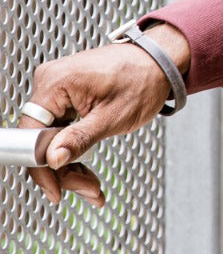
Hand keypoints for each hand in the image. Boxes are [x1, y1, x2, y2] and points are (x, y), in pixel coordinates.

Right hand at [21, 23, 190, 207]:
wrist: (161, 62)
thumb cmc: (144, 79)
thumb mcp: (114, 116)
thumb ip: (80, 139)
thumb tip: (53, 159)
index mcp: (57, 82)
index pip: (31, 136)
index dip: (42, 168)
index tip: (58, 191)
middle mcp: (51, 81)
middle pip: (41, 141)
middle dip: (64, 171)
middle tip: (89, 190)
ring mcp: (58, 87)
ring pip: (51, 139)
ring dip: (70, 165)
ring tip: (92, 186)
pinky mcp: (66, 95)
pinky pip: (61, 129)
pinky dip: (73, 149)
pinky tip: (85, 168)